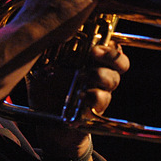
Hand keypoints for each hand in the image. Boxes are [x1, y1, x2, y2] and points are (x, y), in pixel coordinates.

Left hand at [28, 42, 130, 156]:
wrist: (48, 125)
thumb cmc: (45, 90)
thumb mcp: (39, 68)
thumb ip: (42, 52)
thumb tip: (42, 34)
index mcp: (88, 59)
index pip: (109, 45)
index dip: (108, 42)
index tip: (95, 41)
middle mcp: (98, 73)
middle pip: (120, 61)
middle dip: (112, 56)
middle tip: (94, 53)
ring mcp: (99, 90)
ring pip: (113, 79)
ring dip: (101, 75)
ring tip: (83, 77)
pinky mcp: (96, 109)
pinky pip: (103, 99)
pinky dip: (95, 96)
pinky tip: (81, 95)